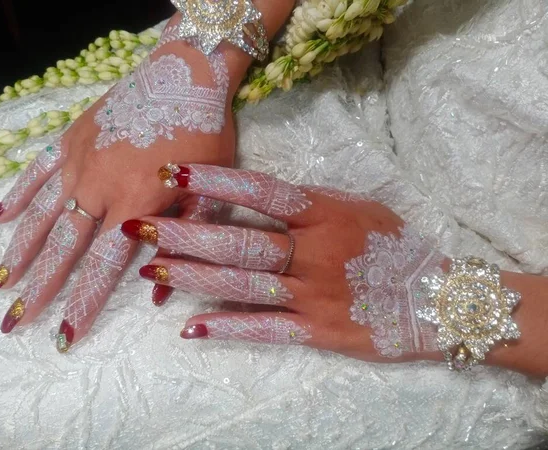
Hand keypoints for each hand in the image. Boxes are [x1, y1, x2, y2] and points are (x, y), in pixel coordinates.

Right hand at [0, 21, 237, 351]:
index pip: (101, 266)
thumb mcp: (209, 191)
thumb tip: (159, 292)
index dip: (82, 304)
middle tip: (14, 322)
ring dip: (19, 252)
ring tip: (0, 285)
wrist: (187, 73)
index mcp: (136, 203)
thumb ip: (184, 239)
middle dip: (38, 289)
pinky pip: (37, 171)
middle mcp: (99, 186)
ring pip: (41, 215)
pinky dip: (17, 197)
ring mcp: (80, 160)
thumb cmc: (206, 133)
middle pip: (62, 248)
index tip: (63, 335)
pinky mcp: (72, 138)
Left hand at [123, 163, 547, 377]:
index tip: (175, 173)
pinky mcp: (317, 330)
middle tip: (139, 227)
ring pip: (242, 283)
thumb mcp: (359, 208)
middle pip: (238, 240)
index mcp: (324, 214)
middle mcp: (314, 252)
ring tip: (152, 270)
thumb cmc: (396, 246)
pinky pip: (266, 328)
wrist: (437, 298)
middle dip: (184, 233)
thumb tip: (264, 196)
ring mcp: (313, 293)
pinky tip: (192, 326)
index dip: (216, 182)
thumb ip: (312, 203)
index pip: (261, 192)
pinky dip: (228, 327)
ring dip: (193, 277)